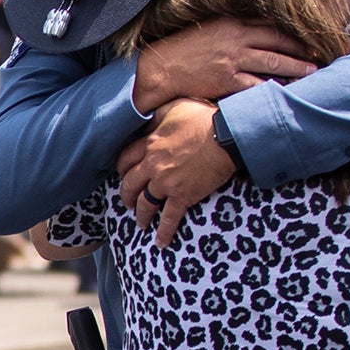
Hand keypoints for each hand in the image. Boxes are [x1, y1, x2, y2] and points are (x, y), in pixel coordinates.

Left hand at [115, 99, 237, 245]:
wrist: (227, 136)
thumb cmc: (205, 117)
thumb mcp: (175, 107)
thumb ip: (157, 115)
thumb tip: (148, 118)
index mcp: (149, 143)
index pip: (125, 160)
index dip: (122, 170)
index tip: (124, 175)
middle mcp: (153, 165)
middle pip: (130, 185)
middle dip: (127, 196)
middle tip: (128, 202)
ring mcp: (166, 182)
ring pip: (145, 204)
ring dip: (141, 215)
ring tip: (141, 222)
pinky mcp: (183, 196)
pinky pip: (169, 218)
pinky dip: (164, 232)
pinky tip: (161, 242)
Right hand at [134, 17, 315, 109]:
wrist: (160, 68)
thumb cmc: (183, 49)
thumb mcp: (210, 29)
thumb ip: (233, 28)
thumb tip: (256, 33)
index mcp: (232, 22)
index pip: (271, 24)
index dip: (293, 31)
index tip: (308, 36)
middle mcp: (237, 38)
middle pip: (279, 41)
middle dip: (302, 49)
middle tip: (320, 54)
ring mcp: (233, 60)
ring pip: (274, 63)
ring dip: (297, 68)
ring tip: (313, 73)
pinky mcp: (227, 80)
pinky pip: (257, 85)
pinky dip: (274, 88)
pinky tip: (286, 91)